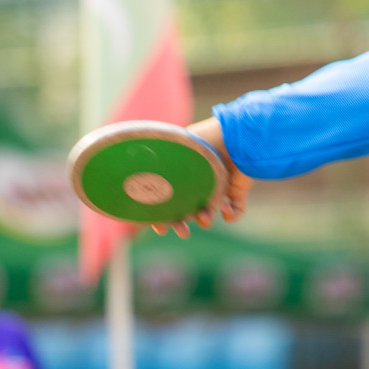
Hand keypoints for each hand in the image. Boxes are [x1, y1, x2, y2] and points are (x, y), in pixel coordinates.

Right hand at [150, 117, 252, 238]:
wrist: (235, 136)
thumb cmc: (204, 140)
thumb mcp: (174, 151)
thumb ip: (155, 164)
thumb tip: (130, 178)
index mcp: (182, 171)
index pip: (168, 197)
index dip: (163, 214)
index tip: (159, 227)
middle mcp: (199, 179)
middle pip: (187, 208)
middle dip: (182, 223)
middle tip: (182, 233)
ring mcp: (219, 185)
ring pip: (210, 211)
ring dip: (205, 219)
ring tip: (205, 218)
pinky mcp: (238, 188)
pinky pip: (236, 210)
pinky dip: (231, 215)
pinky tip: (225, 210)